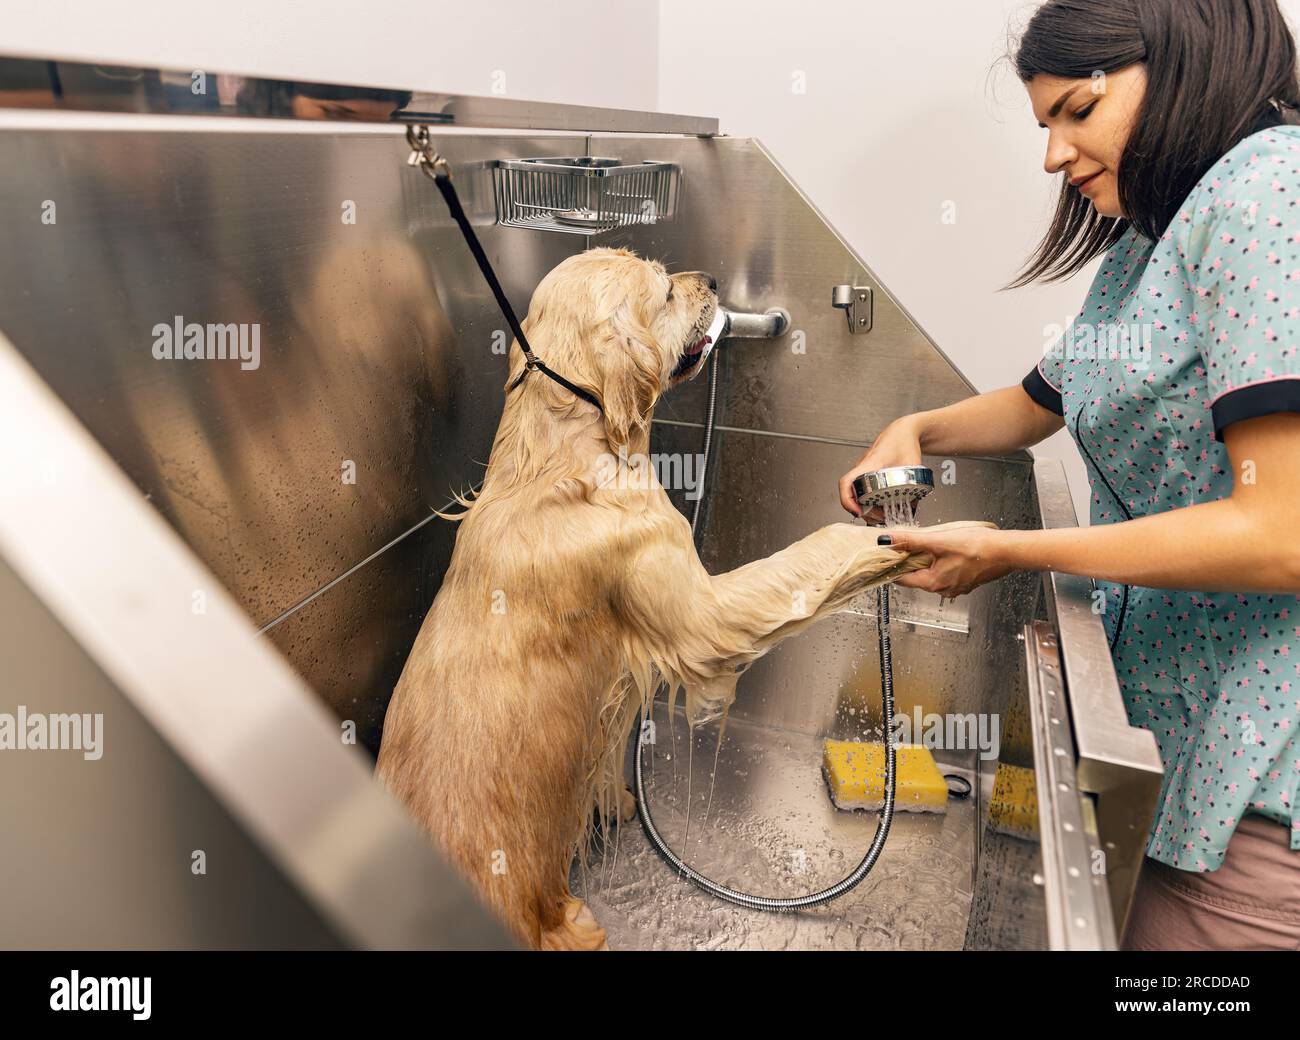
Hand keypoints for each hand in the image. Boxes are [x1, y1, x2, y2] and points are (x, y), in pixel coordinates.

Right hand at [838, 416, 924, 520]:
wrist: (902, 431)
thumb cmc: (904, 442)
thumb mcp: (911, 464)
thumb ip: (914, 484)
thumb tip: (913, 504)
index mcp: (869, 464)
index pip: (847, 482)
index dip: (847, 500)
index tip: (857, 511)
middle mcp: (862, 468)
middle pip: (851, 494)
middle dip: (862, 511)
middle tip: (879, 518)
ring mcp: (863, 471)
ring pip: (856, 494)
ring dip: (865, 508)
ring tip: (882, 516)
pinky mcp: (867, 474)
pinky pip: (861, 490)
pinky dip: (868, 501)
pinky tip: (881, 507)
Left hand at [881, 523, 1012, 599]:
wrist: (1007, 551)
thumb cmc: (978, 547)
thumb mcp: (938, 540)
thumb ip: (911, 540)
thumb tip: (887, 540)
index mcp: (933, 583)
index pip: (902, 578)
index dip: (894, 564)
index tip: (888, 554)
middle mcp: (944, 589)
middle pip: (917, 575)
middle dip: (912, 560)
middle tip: (910, 543)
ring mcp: (956, 586)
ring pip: (932, 573)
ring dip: (928, 560)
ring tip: (932, 544)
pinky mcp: (967, 580)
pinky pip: (947, 572)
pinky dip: (943, 562)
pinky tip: (949, 549)